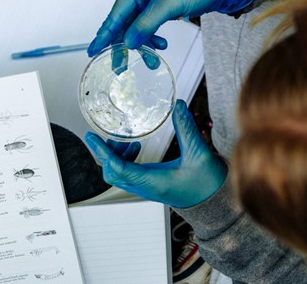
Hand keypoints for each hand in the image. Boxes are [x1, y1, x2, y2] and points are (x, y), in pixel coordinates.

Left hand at [84, 99, 226, 207]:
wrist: (215, 202)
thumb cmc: (208, 182)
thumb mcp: (198, 152)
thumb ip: (187, 128)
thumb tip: (178, 105)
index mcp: (152, 182)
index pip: (118, 168)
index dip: (102, 152)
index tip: (91, 137)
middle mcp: (145, 187)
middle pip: (112, 173)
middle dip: (107, 153)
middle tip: (113, 136)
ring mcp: (146, 188)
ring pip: (118, 174)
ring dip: (116, 156)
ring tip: (128, 141)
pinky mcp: (149, 185)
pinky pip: (128, 174)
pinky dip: (125, 159)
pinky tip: (136, 148)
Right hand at [87, 0, 255, 56]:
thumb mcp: (169, 6)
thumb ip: (146, 25)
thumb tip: (128, 43)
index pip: (116, 13)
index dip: (105, 34)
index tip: (93, 50)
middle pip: (124, 23)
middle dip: (125, 45)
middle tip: (120, 66)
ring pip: (136, 28)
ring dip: (143, 45)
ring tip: (151, 60)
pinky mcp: (158, 7)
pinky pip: (148, 27)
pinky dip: (152, 38)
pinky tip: (161, 45)